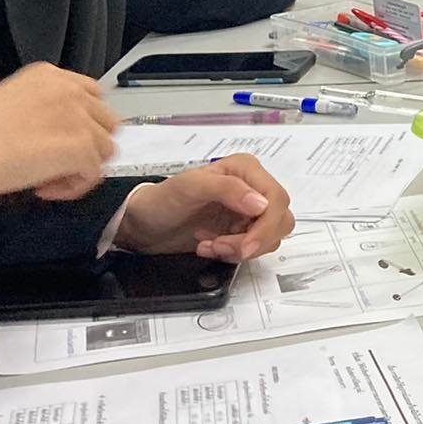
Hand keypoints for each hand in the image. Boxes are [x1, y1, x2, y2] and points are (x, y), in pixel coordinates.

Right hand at [0, 63, 117, 201]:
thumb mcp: (10, 103)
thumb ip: (41, 110)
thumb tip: (58, 138)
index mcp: (48, 74)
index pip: (91, 96)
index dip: (79, 125)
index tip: (51, 144)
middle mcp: (68, 89)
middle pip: (106, 122)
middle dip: (86, 146)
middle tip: (53, 165)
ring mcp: (77, 116)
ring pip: (105, 149)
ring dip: (80, 168)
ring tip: (45, 179)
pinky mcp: (79, 146)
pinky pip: (94, 174)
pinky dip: (72, 187)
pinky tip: (41, 189)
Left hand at [114, 157, 295, 260]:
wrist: (143, 223)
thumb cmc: (163, 199)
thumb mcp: (191, 187)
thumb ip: (227, 189)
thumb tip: (261, 204)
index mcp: (246, 170)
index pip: (276, 199)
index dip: (265, 226)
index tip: (245, 247)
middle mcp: (252, 188)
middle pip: (279, 220)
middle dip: (252, 240)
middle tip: (220, 246)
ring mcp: (247, 211)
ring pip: (270, 237)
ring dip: (240, 248)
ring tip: (209, 245)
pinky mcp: (240, 231)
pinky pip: (253, 248)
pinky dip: (232, 253)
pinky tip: (208, 246)